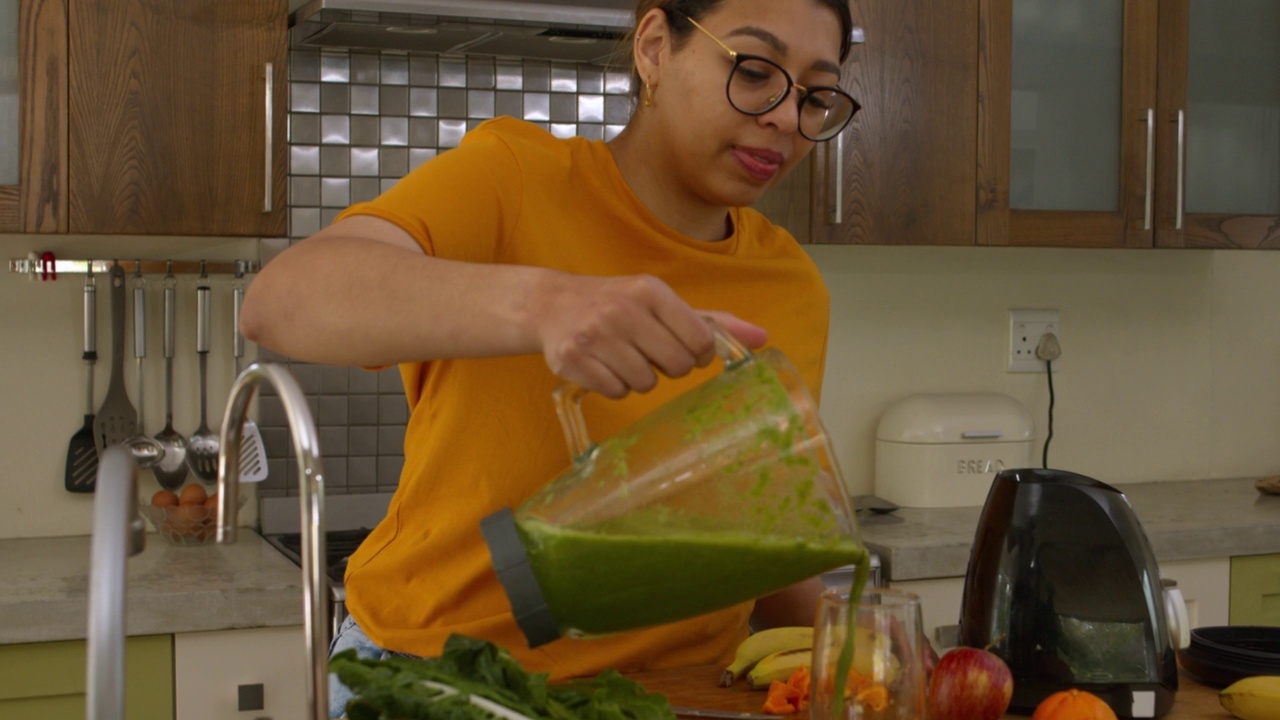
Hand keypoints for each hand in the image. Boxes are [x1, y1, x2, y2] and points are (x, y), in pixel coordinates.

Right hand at [532, 273, 765, 398]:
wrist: (552, 305)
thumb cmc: (619, 305)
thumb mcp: (663, 303)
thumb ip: (713, 322)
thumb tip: (763, 339)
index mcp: (649, 290)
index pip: (699, 340)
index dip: (697, 352)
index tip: (683, 346)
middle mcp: (621, 310)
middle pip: (677, 366)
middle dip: (669, 366)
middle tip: (649, 351)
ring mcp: (594, 336)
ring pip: (645, 383)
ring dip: (639, 377)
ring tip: (622, 355)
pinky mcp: (572, 360)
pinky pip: (616, 393)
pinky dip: (614, 385)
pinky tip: (603, 364)